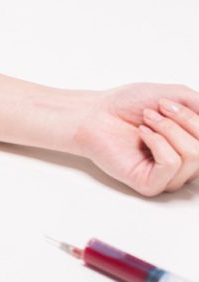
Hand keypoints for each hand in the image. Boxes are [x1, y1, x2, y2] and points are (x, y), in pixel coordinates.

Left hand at [72, 83, 198, 195]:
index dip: (196, 119)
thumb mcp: (177, 96)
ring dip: (168, 129)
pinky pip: (171, 164)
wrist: (94, 113)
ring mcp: (169, 178)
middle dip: (183, 120)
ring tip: (147, 120)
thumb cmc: (128, 104)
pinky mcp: (151, 185)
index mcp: (194, 147)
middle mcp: (186, 166)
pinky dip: (158, 142)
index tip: (170, 102)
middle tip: (157, 108)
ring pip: (193, 156)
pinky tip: (142, 134)